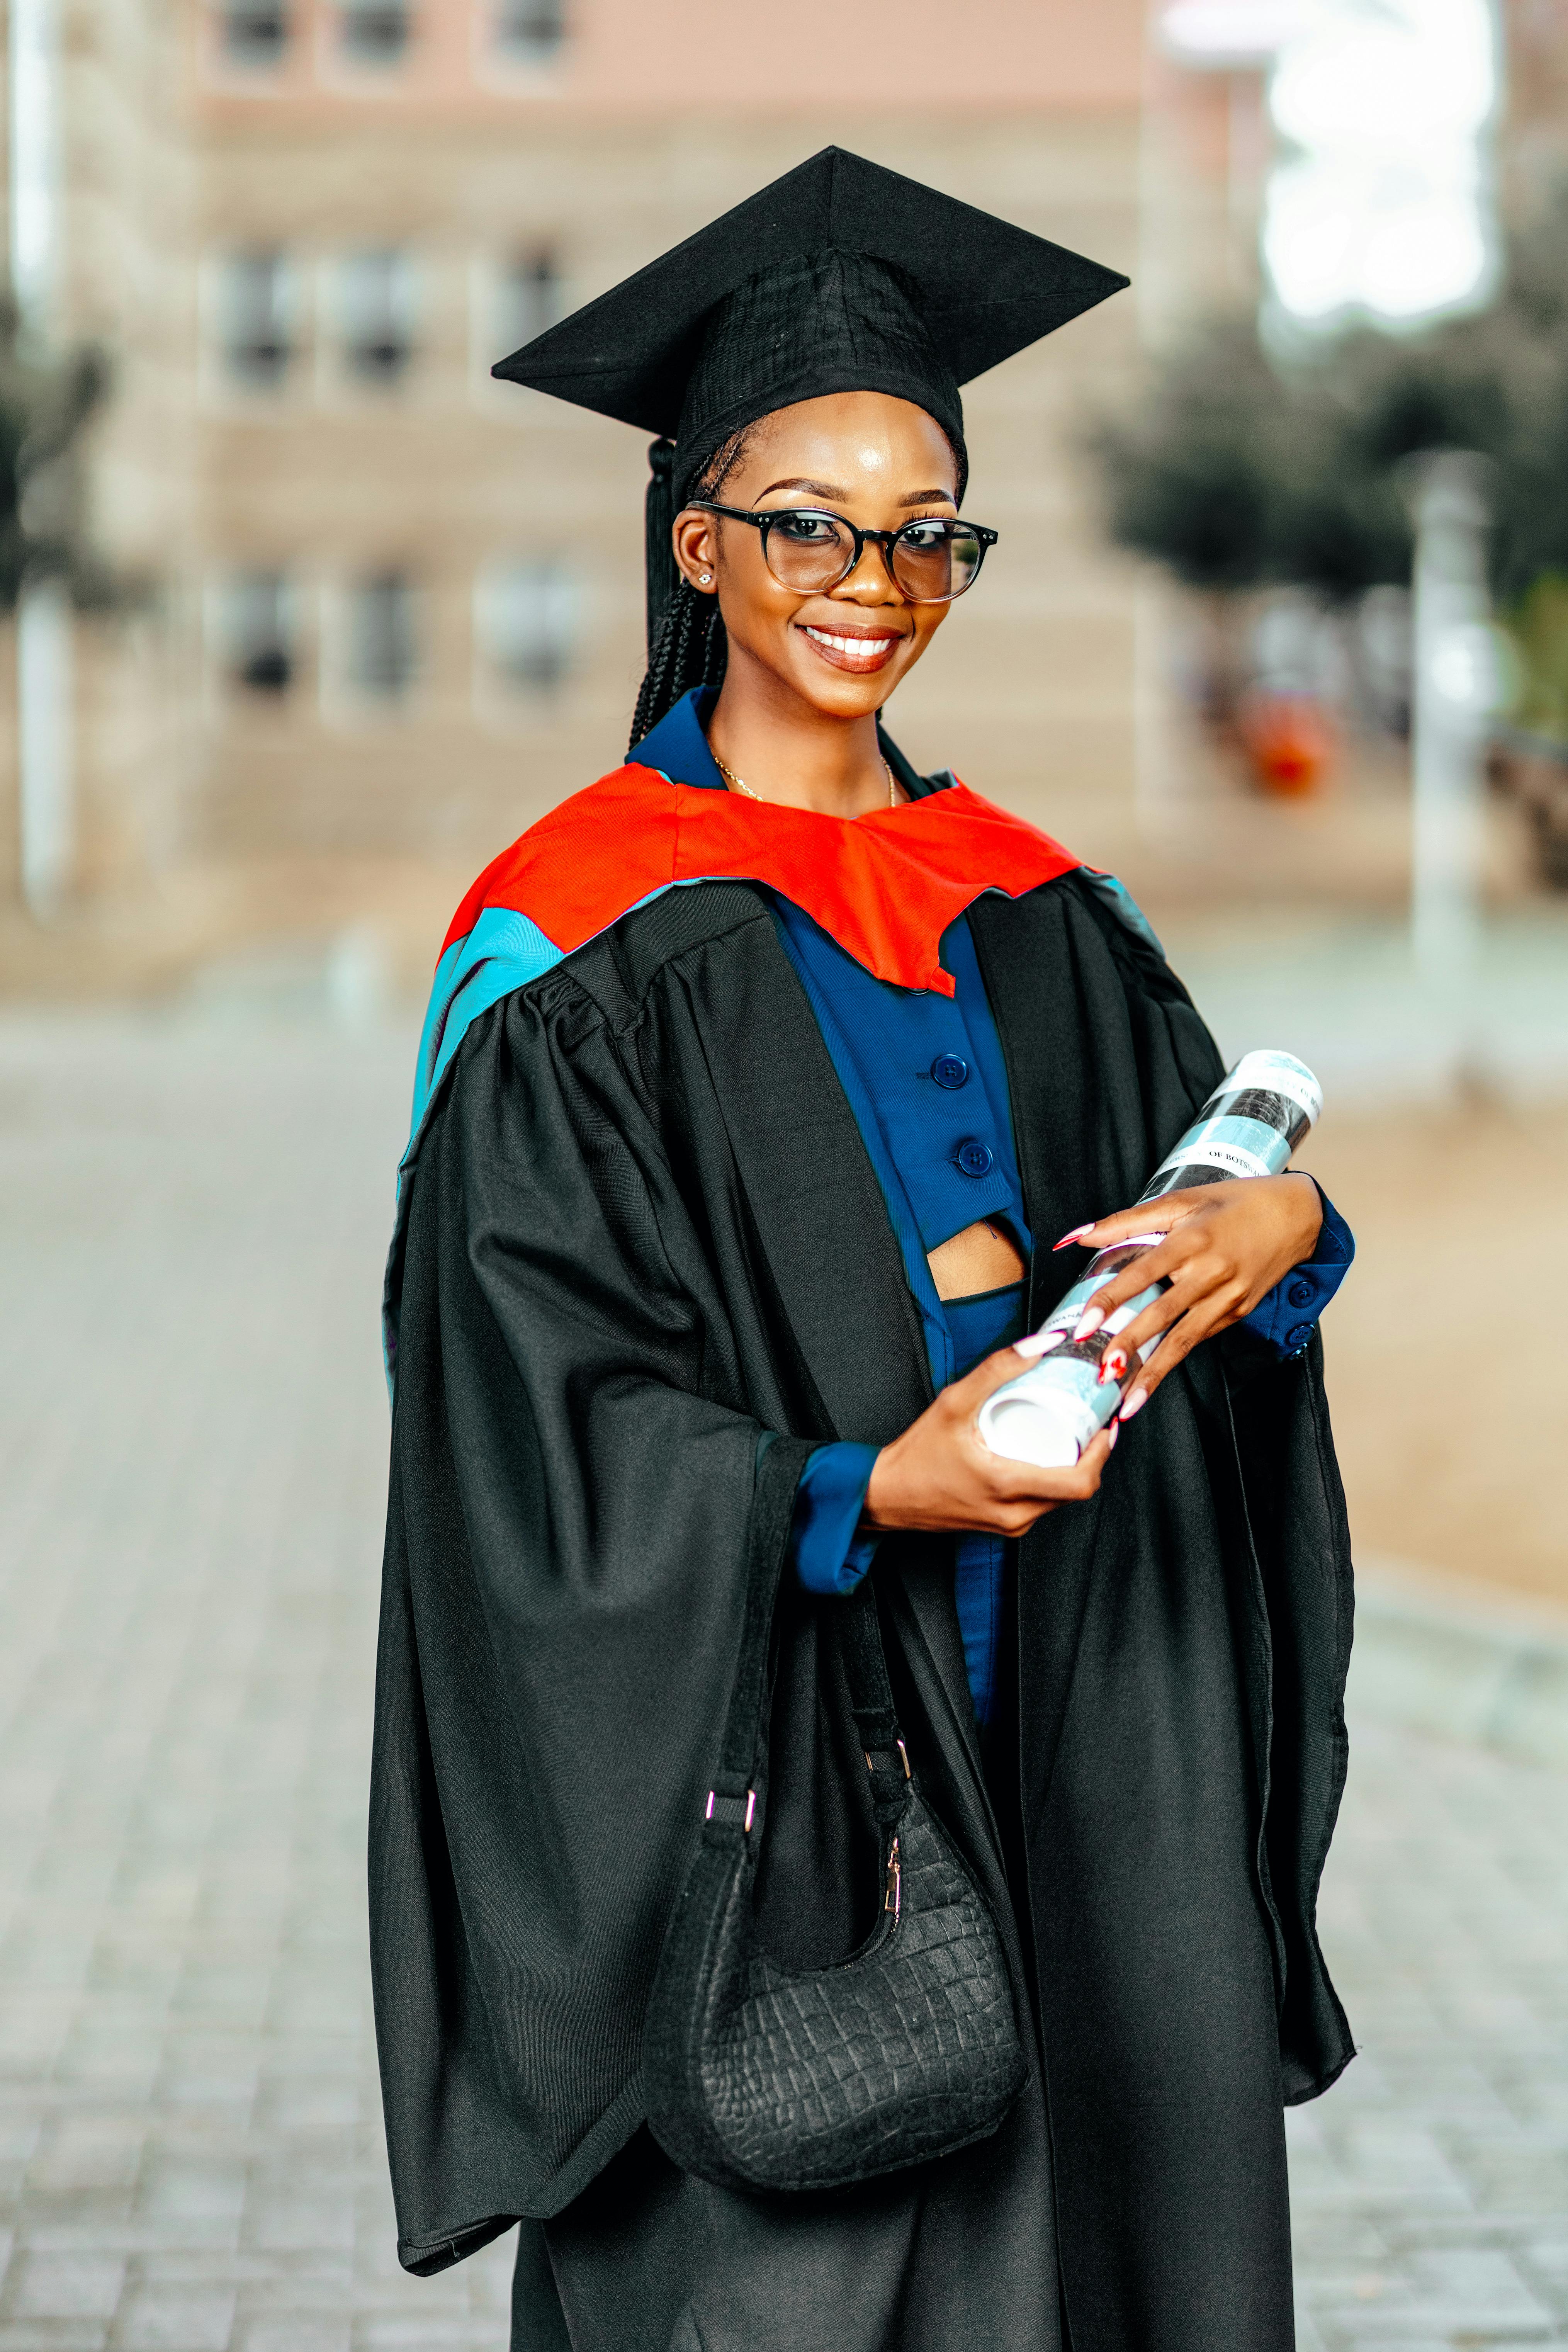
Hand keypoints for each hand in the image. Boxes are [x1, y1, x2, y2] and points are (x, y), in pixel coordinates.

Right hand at [863, 1346, 1116, 1536]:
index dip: (1101, 1455)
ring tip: (1069, 1435)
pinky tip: (1043, 1456)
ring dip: (1071, 1470)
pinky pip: (1041, 1506)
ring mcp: (1010, 1525)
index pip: (1080, 1483)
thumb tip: (1043, 1344)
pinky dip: (1051, 1482)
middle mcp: (1015, 1515)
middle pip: (1076, 1491)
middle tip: (1090, 1424)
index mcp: (1009, 1488)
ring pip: (1060, 1500)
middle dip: (1090, 1457)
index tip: (1104, 1427)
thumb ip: (998, 1369)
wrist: (886, 1494)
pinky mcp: (1003, 1527)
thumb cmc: (917, 1453)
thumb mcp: (954, 1402)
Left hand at [1057, 1172, 1323, 1421]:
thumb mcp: (1182, 1200)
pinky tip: (1150, 1378)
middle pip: (1163, 1315)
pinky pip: (1200, 1335)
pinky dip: (1175, 1357)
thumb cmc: (1236, 1202)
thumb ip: (1127, 1220)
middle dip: (1131, 1346)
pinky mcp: (1238, 1312)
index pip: (1143, 1273)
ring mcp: (1228, 1297)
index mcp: (1193, 1240)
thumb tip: (1077, 1235)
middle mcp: (1211, 1273)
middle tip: (1102, 1372)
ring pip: (1184, 1340)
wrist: (1297, 1216)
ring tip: (1127, 1401)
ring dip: (1154, 1372)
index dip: (1112, 1299)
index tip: (1086, 1324)